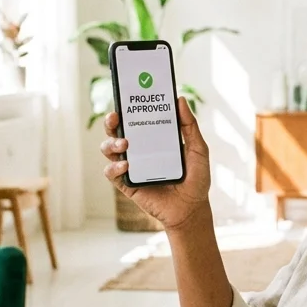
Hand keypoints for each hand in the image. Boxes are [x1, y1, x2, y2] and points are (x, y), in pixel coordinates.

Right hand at [100, 97, 212, 230]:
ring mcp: (131, 167)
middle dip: (111, 122)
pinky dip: (114, 167)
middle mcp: (138, 150)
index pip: (135, 119)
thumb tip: (180, 99)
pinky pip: (112, 173)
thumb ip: (189, 126)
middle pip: (116, 131)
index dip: (127, 108)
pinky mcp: (127, 184)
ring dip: (111, 144)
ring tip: (124, 143)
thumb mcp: (197, 149)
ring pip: (109, 150)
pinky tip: (126, 165)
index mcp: (153, 139)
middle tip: (116, 117)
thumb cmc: (196, 178)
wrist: (192, 208)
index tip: (127, 97)